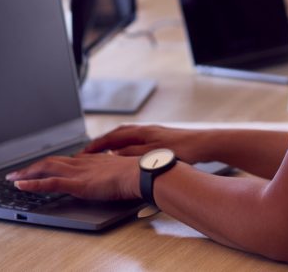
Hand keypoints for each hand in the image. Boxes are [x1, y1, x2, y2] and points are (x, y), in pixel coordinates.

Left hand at [6, 152, 139, 200]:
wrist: (139, 173)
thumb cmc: (134, 174)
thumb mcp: (119, 171)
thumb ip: (109, 173)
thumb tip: (110, 177)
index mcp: (90, 160)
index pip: (64, 160)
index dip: (48, 163)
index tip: (40, 167)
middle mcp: (81, 162)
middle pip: (50, 161)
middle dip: (31, 167)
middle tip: (17, 173)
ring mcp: (77, 172)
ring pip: (45, 168)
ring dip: (26, 173)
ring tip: (12, 179)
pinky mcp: (76, 183)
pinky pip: (49, 182)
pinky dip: (32, 183)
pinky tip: (21, 185)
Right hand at [85, 124, 210, 163]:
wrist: (204, 144)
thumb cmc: (183, 149)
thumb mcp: (153, 154)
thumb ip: (132, 154)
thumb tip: (113, 154)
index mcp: (142, 132)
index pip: (112, 137)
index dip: (96, 145)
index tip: (82, 153)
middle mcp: (145, 130)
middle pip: (117, 135)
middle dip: (101, 144)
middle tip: (87, 153)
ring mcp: (152, 134)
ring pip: (126, 138)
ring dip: (112, 145)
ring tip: (102, 155)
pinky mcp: (159, 139)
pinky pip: (134, 142)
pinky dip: (125, 148)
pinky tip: (125, 156)